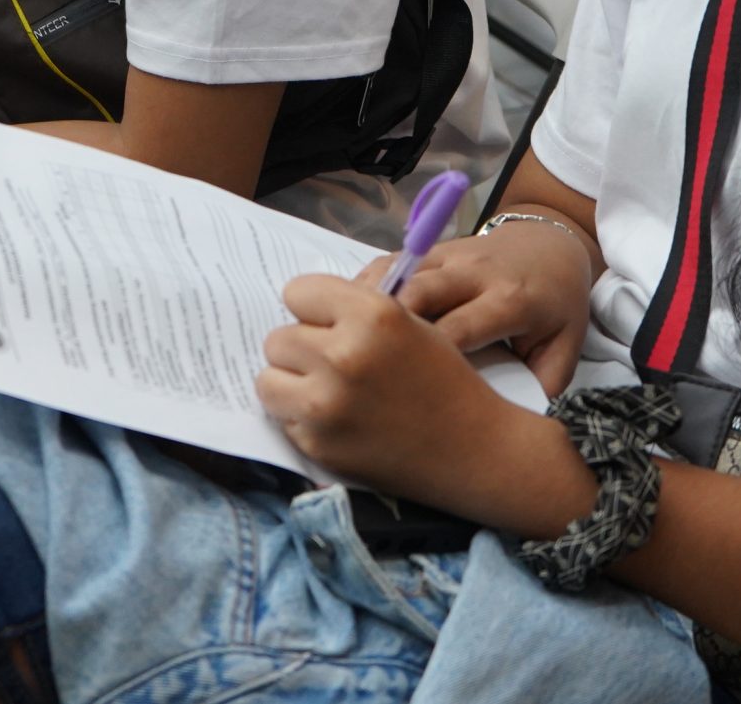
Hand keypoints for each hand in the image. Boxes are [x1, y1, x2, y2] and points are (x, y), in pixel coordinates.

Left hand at [258, 275, 538, 511]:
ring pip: (267, 380)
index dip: (312, 309)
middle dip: (301, 350)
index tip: (327, 323)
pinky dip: (302, 421)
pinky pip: (284, 419)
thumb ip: (354, 309)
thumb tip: (301, 305)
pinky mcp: (317, 445)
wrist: (473, 449)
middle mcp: (343, 355)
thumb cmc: (443, 379)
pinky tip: (339, 423)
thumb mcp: (409, 322)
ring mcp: (326, 404)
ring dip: (290, 385)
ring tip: (324, 392)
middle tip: (331, 365)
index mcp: (371, 314)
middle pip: (277, 338)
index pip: (296, 292)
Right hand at [349, 223, 594, 395]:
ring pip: (397, 274)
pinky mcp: (432, 249)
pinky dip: (365, 288)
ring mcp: (451, 256)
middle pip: (419, 294)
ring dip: (365, 306)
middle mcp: (476, 273)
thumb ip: (542, 386)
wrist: (554, 249)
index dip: (427, 358)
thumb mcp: (565, 351)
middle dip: (384, 328)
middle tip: (357, 365)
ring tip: (340, 341)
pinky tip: (346, 317)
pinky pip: (390, 264)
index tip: (401, 391)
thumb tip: (508, 423)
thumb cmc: (557, 307)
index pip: (459, 329)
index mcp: (511, 301)